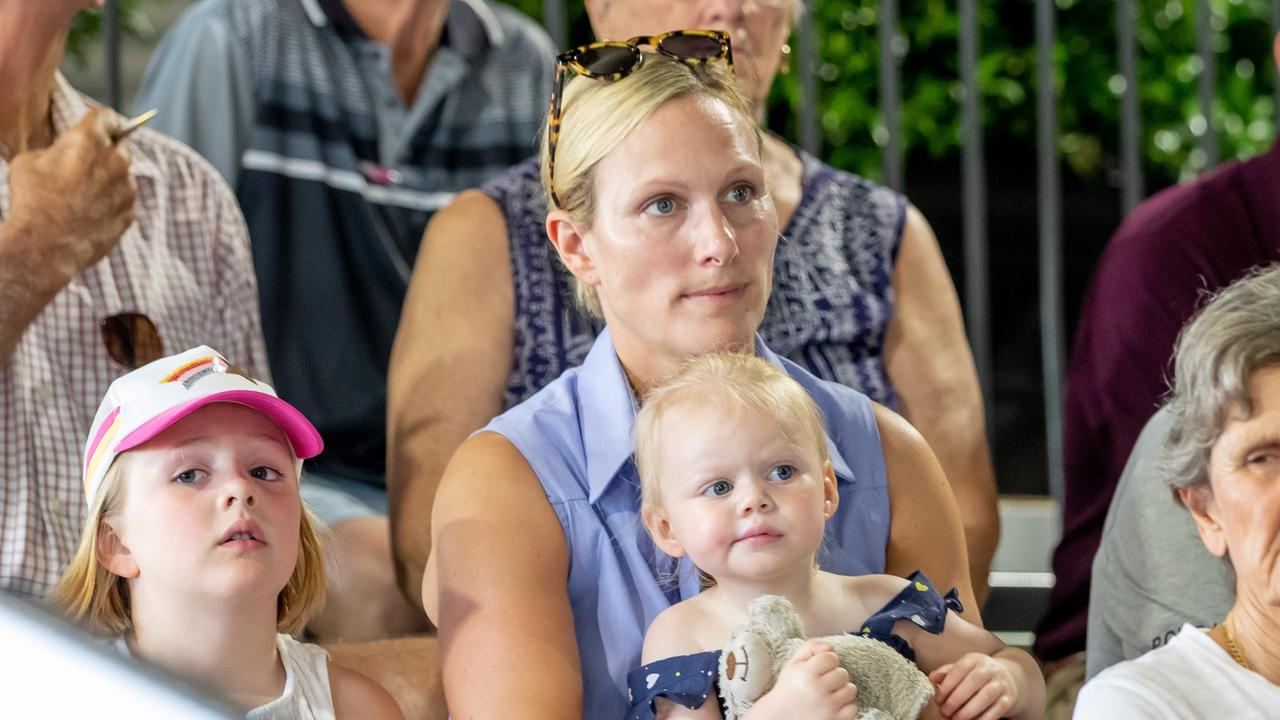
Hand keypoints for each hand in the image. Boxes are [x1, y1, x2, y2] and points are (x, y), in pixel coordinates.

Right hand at [6, 107, 135, 283]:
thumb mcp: (29, 161)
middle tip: (85, 164)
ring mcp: (126, 188)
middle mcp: (114, 161)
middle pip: (119, 146)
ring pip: (123, 175)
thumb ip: (57, 150)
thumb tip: (65, 153)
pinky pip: (123, 200)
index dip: (100, 120)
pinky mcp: (130, 212)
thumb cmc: (32, 201)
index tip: (98, 125)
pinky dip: (111, 202)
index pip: (106, 116)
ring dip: (109, 179)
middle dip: (105, 152)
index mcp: (88, 140)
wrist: (45, 246)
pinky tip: (90, 212)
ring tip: (83, 195)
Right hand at [748, 639, 858, 719]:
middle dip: (834, 676)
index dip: (826, 661)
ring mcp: (828, 707)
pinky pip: (853, 707)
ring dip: (841, 690)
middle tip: (821, 682)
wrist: (781, 716)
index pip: (831, 657)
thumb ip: (810, 647)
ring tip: (828, 694)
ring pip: (851, 689)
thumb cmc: (789, 687)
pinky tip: (832, 705)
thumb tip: (831, 647)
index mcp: (806, 673)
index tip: (817, 669)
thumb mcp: (793, 663)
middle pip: (843, 673)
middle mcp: (817, 690)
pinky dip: (845, 706)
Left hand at [928, 652, 1016, 719]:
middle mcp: (990, 669)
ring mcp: (1001, 684)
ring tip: (956, 719)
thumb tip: (932, 678)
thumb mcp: (962, 669)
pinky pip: (997, 710)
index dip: (947, 685)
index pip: (960, 669)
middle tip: (945, 711)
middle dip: (956, 699)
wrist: (1005, 679)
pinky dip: (984, 718)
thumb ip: (946, 673)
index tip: (938, 699)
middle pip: (973, 682)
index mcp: (975, 659)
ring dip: (969, 710)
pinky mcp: (1008, 699)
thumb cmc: (976, 675)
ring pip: (986, 696)